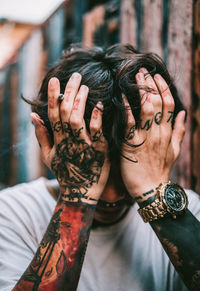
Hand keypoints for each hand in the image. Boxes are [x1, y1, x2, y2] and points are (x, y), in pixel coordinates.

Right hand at [31, 73, 109, 203]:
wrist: (81, 194)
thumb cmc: (65, 173)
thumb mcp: (49, 156)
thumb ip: (42, 135)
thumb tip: (33, 115)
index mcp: (57, 140)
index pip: (52, 114)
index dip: (52, 97)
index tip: (54, 80)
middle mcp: (68, 141)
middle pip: (65, 113)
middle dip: (68, 93)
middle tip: (75, 76)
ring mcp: (84, 146)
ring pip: (77, 120)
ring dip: (79, 102)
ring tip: (84, 86)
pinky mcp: (100, 152)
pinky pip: (97, 134)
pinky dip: (96, 120)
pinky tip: (99, 106)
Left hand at [120, 68, 184, 202]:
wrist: (149, 189)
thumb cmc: (160, 170)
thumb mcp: (175, 150)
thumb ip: (179, 130)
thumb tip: (184, 111)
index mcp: (168, 133)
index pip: (170, 104)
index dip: (164, 88)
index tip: (157, 76)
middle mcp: (159, 133)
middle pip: (159, 102)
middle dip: (152, 84)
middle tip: (143, 71)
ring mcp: (146, 138)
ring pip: (147, 108)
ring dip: (142, 90)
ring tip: (135, 77)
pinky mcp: (131, 145)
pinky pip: (129, 123)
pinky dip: (126, 108)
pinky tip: (121, 95)